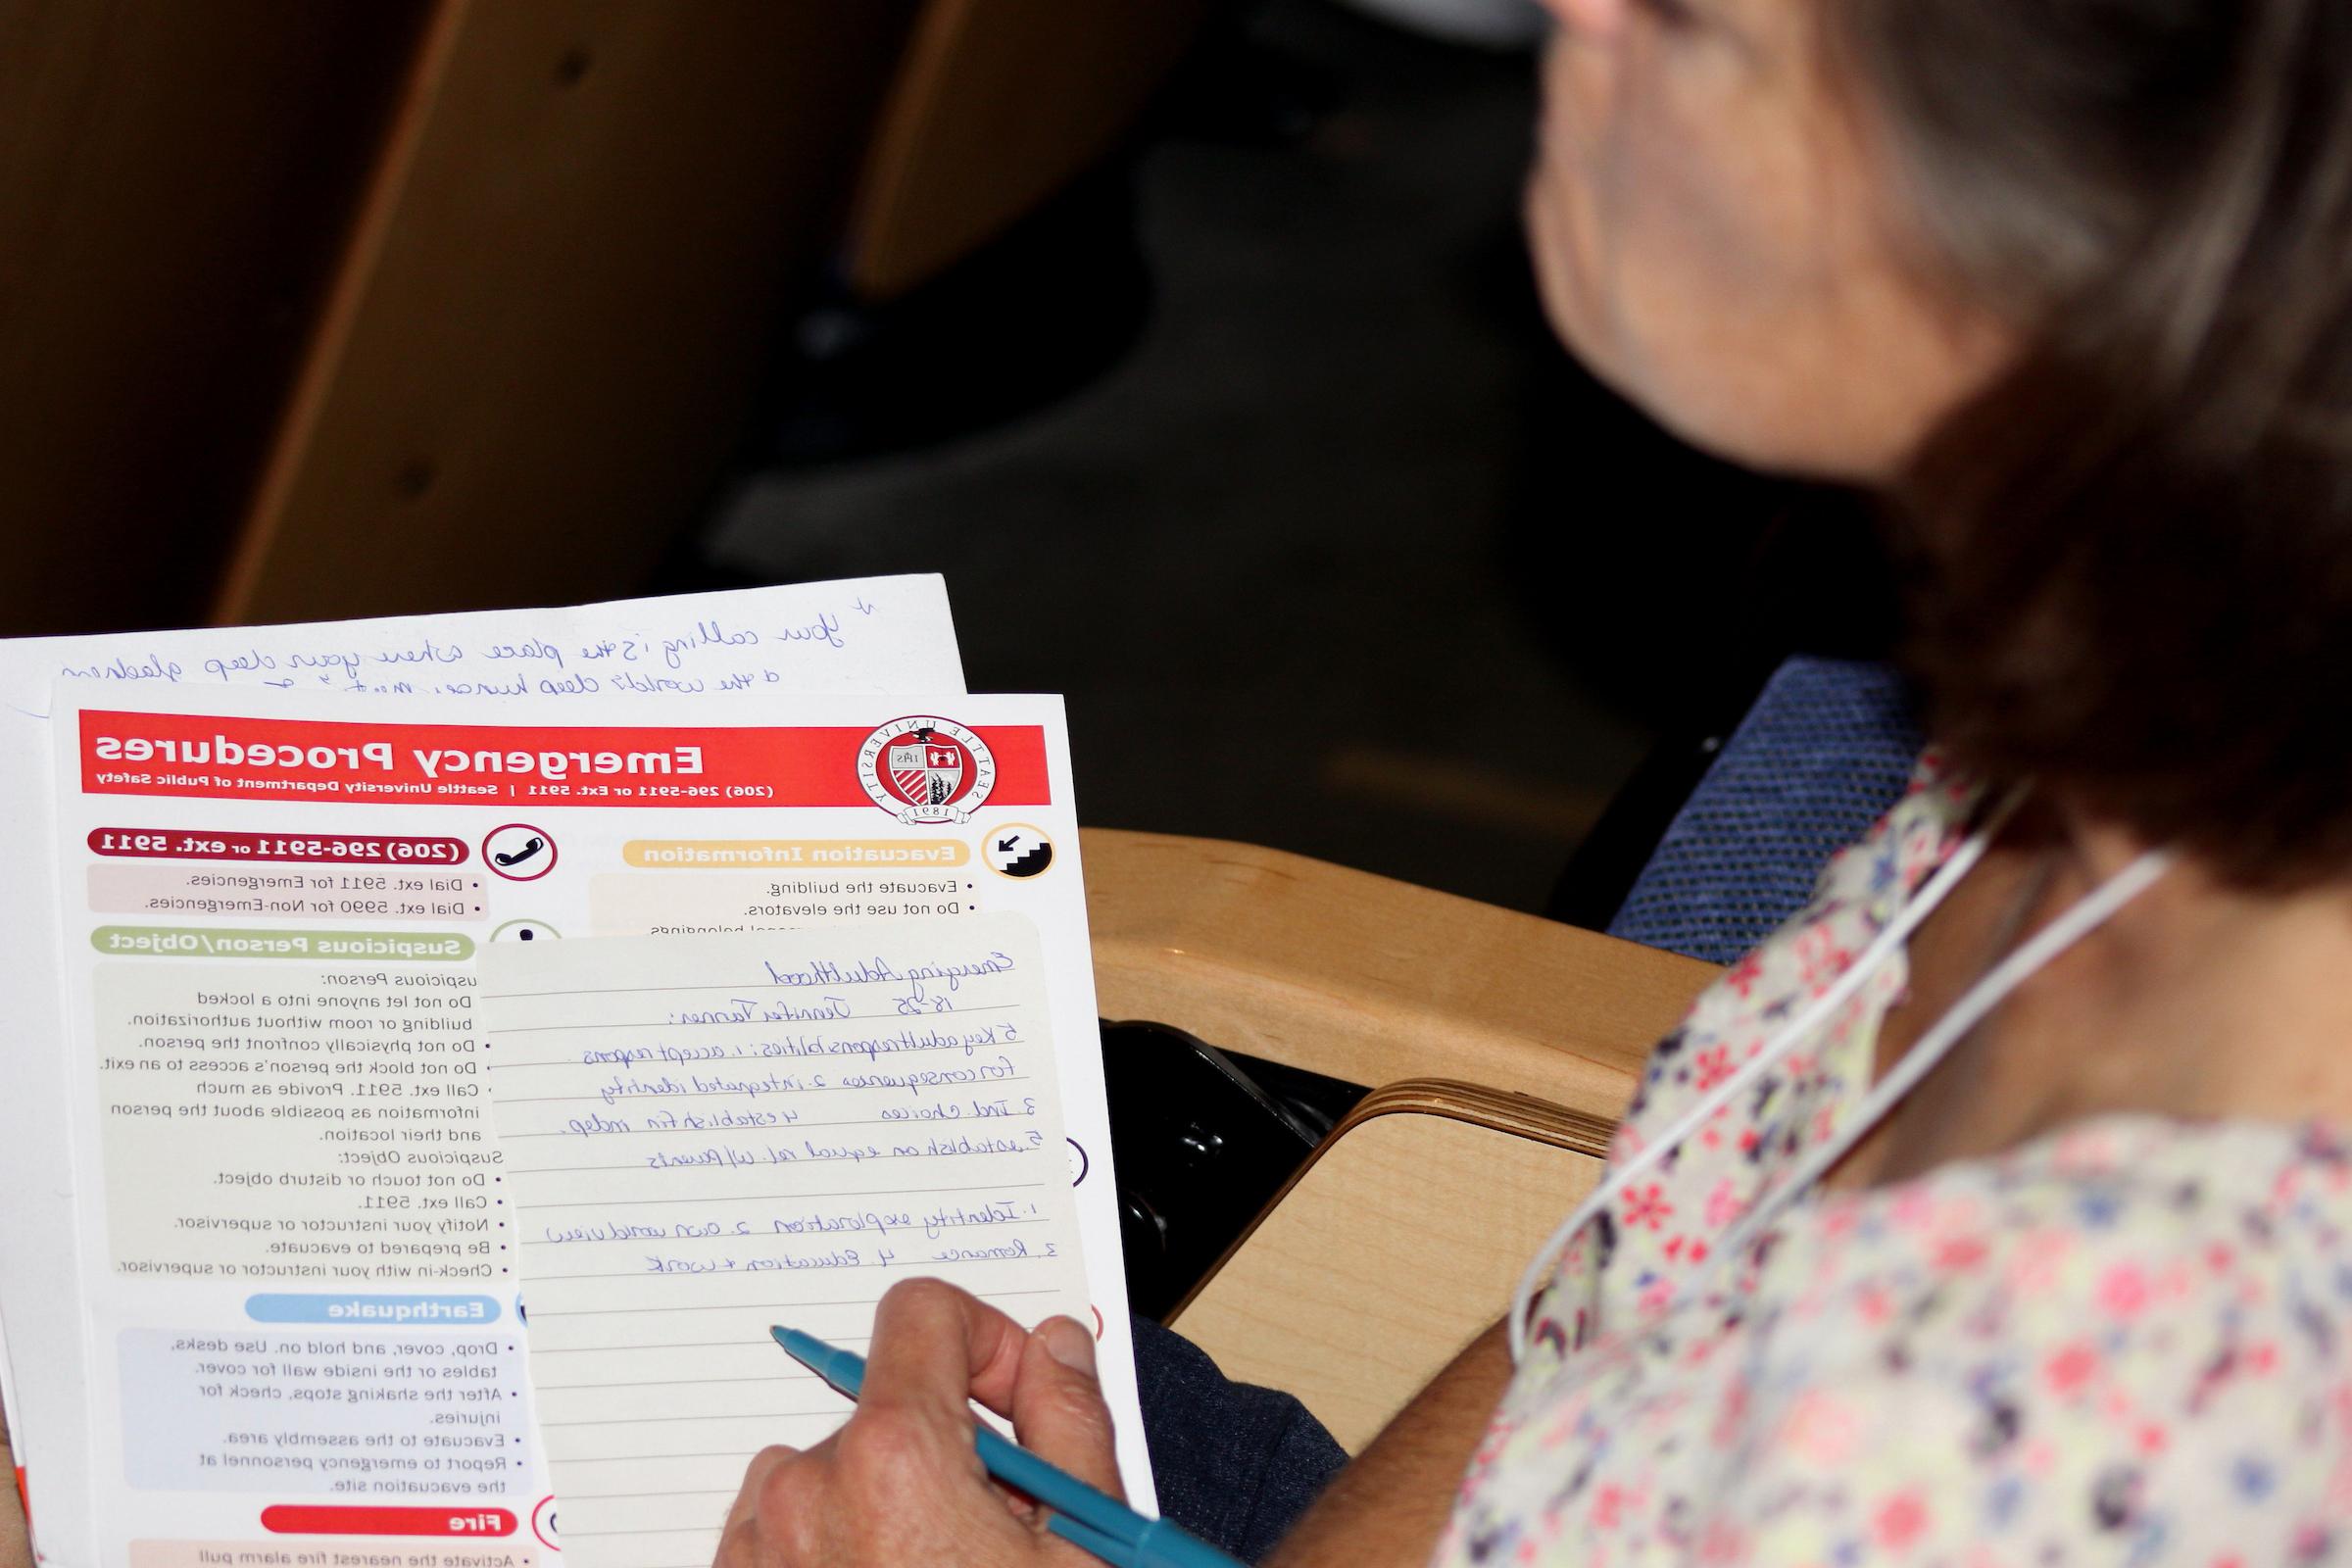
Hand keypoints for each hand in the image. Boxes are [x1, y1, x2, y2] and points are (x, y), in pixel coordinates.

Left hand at [716, 1278, 1121, 1566]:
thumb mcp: (1085, 1547)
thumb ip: (1070, 1425)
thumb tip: (1056, 1348)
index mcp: (894, 1458)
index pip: (921, 1313)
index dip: (985, 1345)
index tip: (1015, 1404)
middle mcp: (805, 1494)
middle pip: (887, 1408)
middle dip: (948, 1451)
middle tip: (1001, 1534)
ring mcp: (758, 1553)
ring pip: (828, 1475)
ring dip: (882, 1506)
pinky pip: (774, 1537)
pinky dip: (827, 1553)